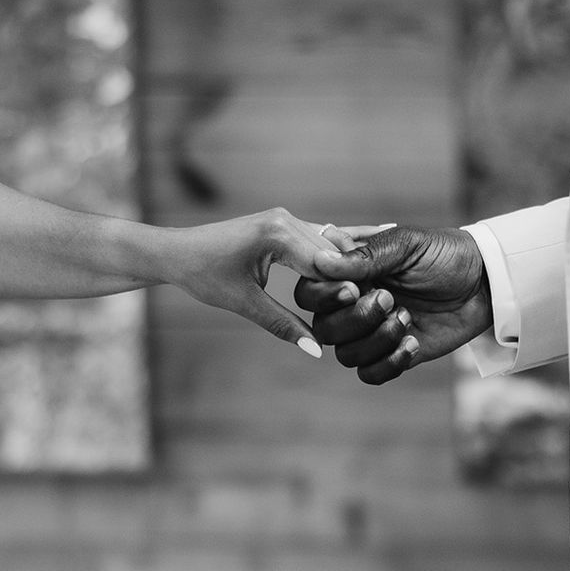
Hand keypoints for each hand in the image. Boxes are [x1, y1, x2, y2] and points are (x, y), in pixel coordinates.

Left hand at [167, 208, 377, 355]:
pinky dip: (342, 248)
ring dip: (355, 262)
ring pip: (333, 242)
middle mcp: (287, 221)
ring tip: (393, 276)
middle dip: (360, 275)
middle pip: (337, 250)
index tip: (378, 308)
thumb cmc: (203, 276)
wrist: (175, 251)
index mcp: (278, 235)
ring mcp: (288, 220)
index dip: (352, 288)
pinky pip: (322, 237)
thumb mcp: (244, 303)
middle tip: (393, 297)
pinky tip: (378, 237)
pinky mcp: (285, 224)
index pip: (327, 264)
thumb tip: (316, 350)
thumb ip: (283, 324)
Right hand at [294, 226, 492, 382]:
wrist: (485, 282)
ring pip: (345, 355)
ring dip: (375, 340)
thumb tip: (320, 261)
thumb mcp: (405, 246)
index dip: (324, 296)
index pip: (309, 292)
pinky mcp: (393, 353)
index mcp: (350, 274)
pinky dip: (388, 363)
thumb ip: (365, 256)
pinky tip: (413, 344)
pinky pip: (370, 374)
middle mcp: (354, 304)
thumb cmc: (444, 254)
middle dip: (356, 319)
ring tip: (406, 319)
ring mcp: (372, 332)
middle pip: (324, 328)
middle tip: (390, 300)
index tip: (354, 288)